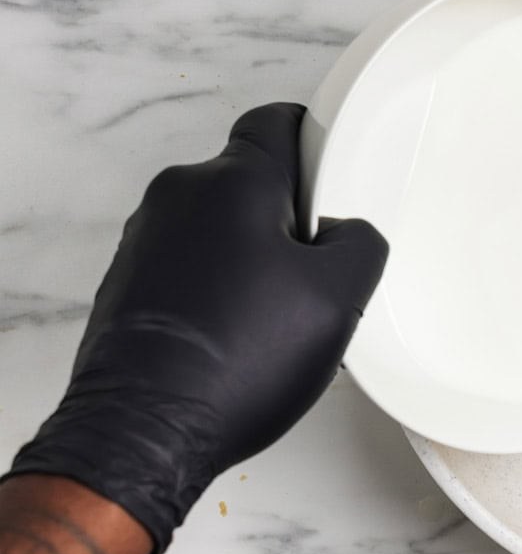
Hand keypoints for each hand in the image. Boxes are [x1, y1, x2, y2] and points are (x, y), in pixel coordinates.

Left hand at [4, 103, 387, 553]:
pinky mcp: (128, 284)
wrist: (144, 431)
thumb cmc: (240, 359)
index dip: (314, 140)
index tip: (335, 173)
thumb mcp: (339, 298)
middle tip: (320, 271)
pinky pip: (190, 265)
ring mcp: (145, 241)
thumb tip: (348, 233)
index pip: (277, 123)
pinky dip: (219, 288)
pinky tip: (240, 338)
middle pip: (250, 182)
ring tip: (280, 317)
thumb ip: (361, 243)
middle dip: (290, 218)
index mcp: (233, 182)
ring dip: (253, 257)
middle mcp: (179, 197)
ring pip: (220, 227)